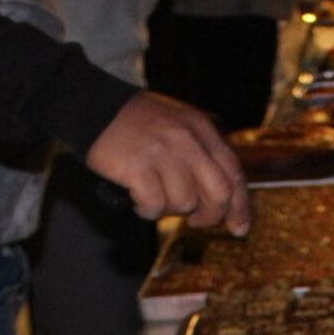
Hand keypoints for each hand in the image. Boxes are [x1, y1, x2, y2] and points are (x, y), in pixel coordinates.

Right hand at [85, 92, 250, 233]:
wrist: (94, 107)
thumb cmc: (137, 126)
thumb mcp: (179, 127)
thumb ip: (201, 155)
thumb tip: (220, 201)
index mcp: (202, 129)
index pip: (233, 173)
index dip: (239, 205)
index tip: (239, 227)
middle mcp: (187, 140)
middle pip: (218, 193)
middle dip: (211, 216)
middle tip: (196, 222)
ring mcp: (163, 153)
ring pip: (184, 203)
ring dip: (168, 209)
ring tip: (153, 195)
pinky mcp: (139, 167)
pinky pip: (154, 205)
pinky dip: (146, 210)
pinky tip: (137, 200)